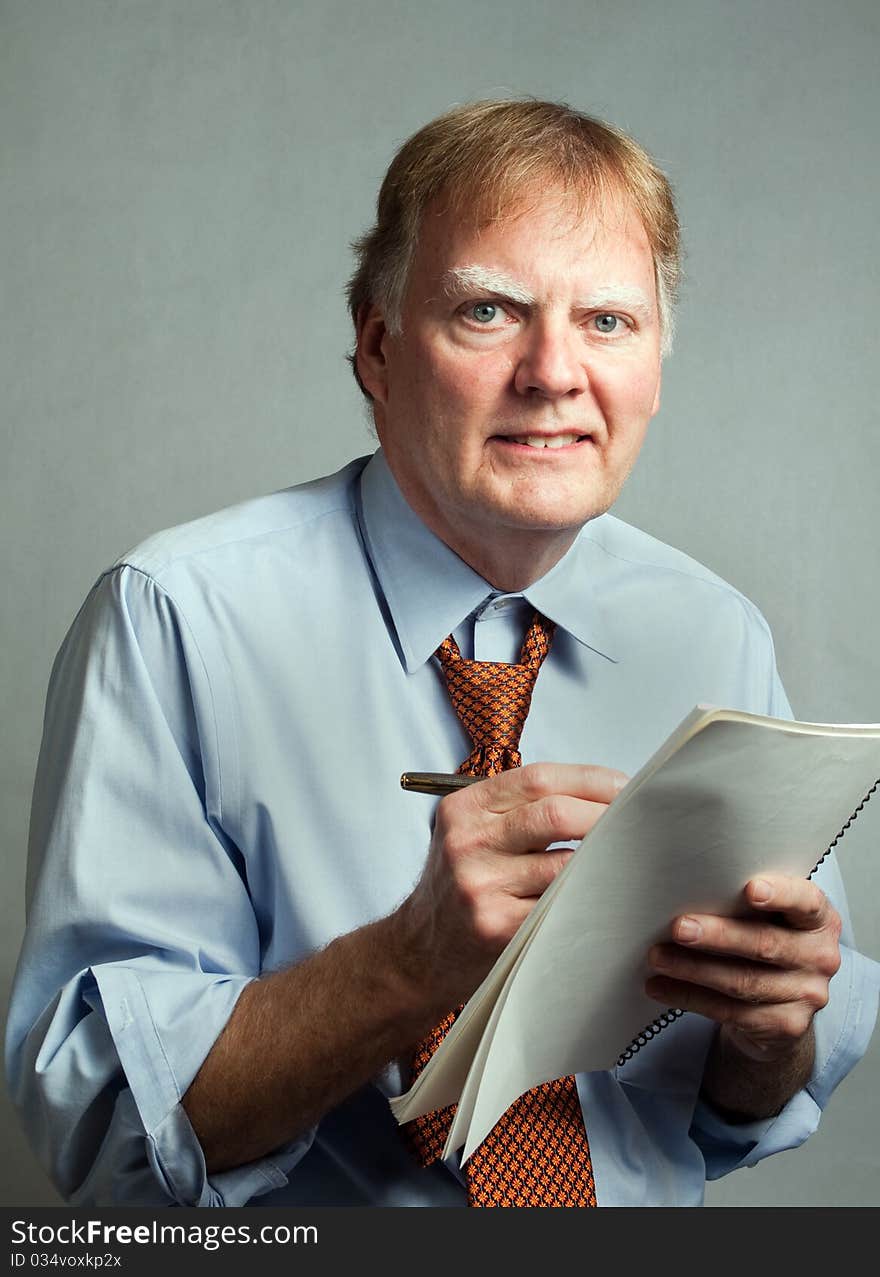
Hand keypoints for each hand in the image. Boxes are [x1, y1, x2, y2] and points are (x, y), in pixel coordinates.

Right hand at [397, 762, 627, 1017]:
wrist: (418, 951)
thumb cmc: (460, 886)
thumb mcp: (470, 833)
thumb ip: (518, 810)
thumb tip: (599, 795)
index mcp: (464, 808)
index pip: (539, 779)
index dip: (590, 780)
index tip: (624, 788)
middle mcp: (467, 842)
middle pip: (555, 814)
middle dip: (606, 816)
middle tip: (635, 825)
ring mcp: (479, 886)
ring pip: (564, 864)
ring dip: (606, 861)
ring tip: (629, 860)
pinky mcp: (496, 926)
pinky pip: (559, 905)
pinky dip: (589, 898)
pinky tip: (605, 896)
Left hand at [645, 874, 841, 1060]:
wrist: (782, 1006)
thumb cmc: (767, 941)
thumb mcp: (770, 917)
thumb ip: (746, 902)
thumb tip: (687, 887)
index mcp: (819, 920)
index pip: (807, 902)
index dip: (781, 895)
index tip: (750, 889)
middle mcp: (820, 957)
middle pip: (765, 944)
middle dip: (718, 936)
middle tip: (679, 928)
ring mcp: (807, 995)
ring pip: (743, 981)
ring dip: (693, 969)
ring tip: (658, 958)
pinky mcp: (785, 1026)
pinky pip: (730, 1011)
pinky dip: (689, 997)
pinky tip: (661, 987)